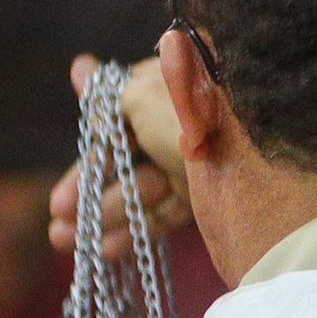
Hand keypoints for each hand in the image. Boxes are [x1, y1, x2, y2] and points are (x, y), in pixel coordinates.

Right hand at [46, 53, 189, 261]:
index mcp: (165, 86)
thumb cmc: (193, 121)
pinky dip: (137, 227)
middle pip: (125, 160)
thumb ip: (107, 95)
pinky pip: (165, 210)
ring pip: (141, 188)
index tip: (59, 199)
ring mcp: (193, 156)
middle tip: (58, 223)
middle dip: (90, 194)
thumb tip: (80, 67)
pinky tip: (106, 250)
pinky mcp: (207, 190)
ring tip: (67, 243)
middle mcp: (177, 118)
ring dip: (106, 215)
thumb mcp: (142, 98)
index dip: (87, 162)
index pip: (114, 123)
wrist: (257, 168)